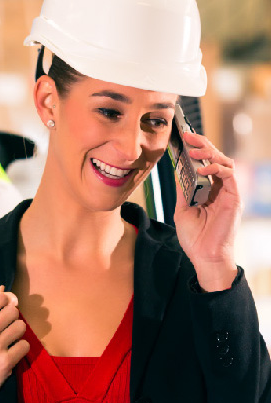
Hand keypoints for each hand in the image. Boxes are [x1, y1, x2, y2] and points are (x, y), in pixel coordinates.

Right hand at [0, 286, 28, 402]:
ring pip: (21, 327)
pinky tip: (12, 352)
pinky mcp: (5, 363)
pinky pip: (25, 346)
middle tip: (6, 327)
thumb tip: (3, 288)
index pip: (0, 298)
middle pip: (13, 311)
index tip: (4, 311)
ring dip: (18, 332)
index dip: (6, 302)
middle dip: (12, 318)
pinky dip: (20, 349)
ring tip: (9, 339)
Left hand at [174, 132, 240, 290]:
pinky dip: (217, 169)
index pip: (205, 165)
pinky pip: (229, 176)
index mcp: (209, 191)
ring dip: (210, 154)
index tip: (183, 141)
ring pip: (225, 163)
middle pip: (216, 159)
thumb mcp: (183, 210)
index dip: (196, 151)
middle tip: (188, 135)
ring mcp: (229, 193)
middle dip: (203, 145)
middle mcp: (221, 189)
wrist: (204, 256)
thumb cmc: (194, 238)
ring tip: (194, 150)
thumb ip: (183, 191)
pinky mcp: (234, 198)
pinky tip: (203, 169)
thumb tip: (178, 172)